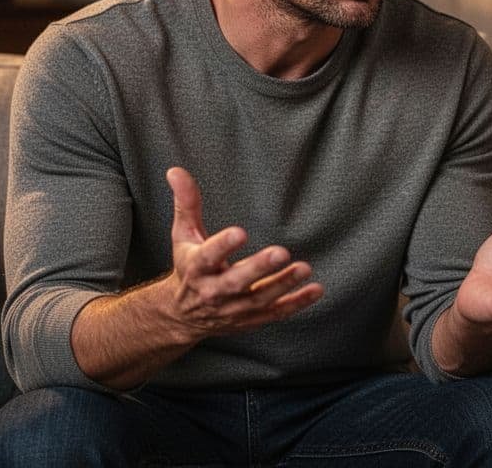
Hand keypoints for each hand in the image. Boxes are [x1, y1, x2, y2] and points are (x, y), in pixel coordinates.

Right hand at [164, 167, 323, 340]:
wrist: (181, 315)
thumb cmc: (188, 267)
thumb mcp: (183, 234)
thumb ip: (186, 203)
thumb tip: (176, 171)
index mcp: (196, 267)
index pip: (207, 256)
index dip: (223, 245)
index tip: (240, 232)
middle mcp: (213, 292)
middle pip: (235, 282)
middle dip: (259, 268)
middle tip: (281, 252)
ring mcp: (232, 309)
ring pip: (259, 299)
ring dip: (283, 284)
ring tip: (304, 268)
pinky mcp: (250, 319)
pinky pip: (275, 313)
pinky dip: (296, 304)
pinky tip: (315, 290)